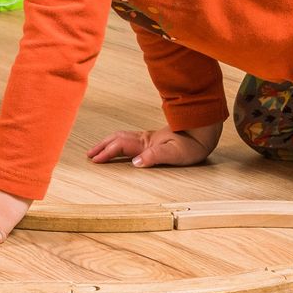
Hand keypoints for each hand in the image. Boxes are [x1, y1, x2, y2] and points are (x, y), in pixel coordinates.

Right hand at [87, 122, 221, 168]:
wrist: (203, 130)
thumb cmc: (192, 143)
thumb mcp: (176, 153)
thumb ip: (155, 156)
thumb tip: (135, 162)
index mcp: (146, 143)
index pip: (120, 146)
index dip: (106, 153)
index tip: (94, 160)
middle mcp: (144, 139)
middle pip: (116, 140)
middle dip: (102, 147)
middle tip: (89, 155)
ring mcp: (148, 138)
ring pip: (121, 138)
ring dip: (108, 143)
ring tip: (98, 150)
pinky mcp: (153, 140)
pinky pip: (129, 139)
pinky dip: (117, 142)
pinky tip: (119, 146)